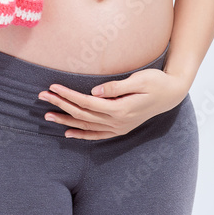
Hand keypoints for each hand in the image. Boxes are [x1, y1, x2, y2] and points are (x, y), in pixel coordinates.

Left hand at [37, 67, 189, 139]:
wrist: (172, 94)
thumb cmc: (156, 82)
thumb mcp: (139, 79)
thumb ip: (117, 87)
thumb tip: (95, 91)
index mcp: (120, 109)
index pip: (86, 102)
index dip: (67, 95)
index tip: (52, 86)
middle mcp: (117, 122)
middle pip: (82, 114)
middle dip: (60, 104)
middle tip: (41, 96)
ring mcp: (119, 127)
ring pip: (86, 126)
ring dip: (65, 120)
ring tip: (47, 114)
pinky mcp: (121, 128)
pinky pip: (97, 135)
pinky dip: (82, 135)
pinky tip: (68, 133)